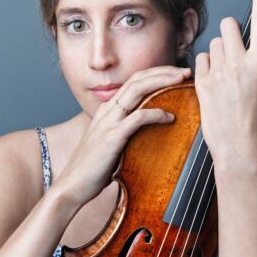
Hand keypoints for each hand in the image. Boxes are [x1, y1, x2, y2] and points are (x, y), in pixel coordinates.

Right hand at [53, 65, 191, 208]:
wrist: (71, 186)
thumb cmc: (93, 167)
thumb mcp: (110, 141)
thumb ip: (124, 130)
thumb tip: (146, 130)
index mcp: (108, 109)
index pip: (134, 81)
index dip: (156, 73)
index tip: (176, 74)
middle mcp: (107, 110)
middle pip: (138, 79)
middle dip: (163, 71)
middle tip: (186, 71)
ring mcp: (108, 122)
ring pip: (137, 90)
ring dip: (163, 82)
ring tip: (182, 81)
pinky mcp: (112, 137)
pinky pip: (137, 118)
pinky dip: (156, 114)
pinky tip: (170, 117)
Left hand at [194, 0, 256, 169]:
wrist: (239, 145)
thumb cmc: (253, 116)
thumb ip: (251, 60)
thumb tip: (237, 45)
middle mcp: (242, 63)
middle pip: (228, 26)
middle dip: (229, 33)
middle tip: (231, 52)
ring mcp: (220, 72)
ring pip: (213, 43)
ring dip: (216, 53)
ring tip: (222, 76)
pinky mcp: (203, 81)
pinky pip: (200, 59)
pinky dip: (204, 67)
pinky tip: (211, 83)